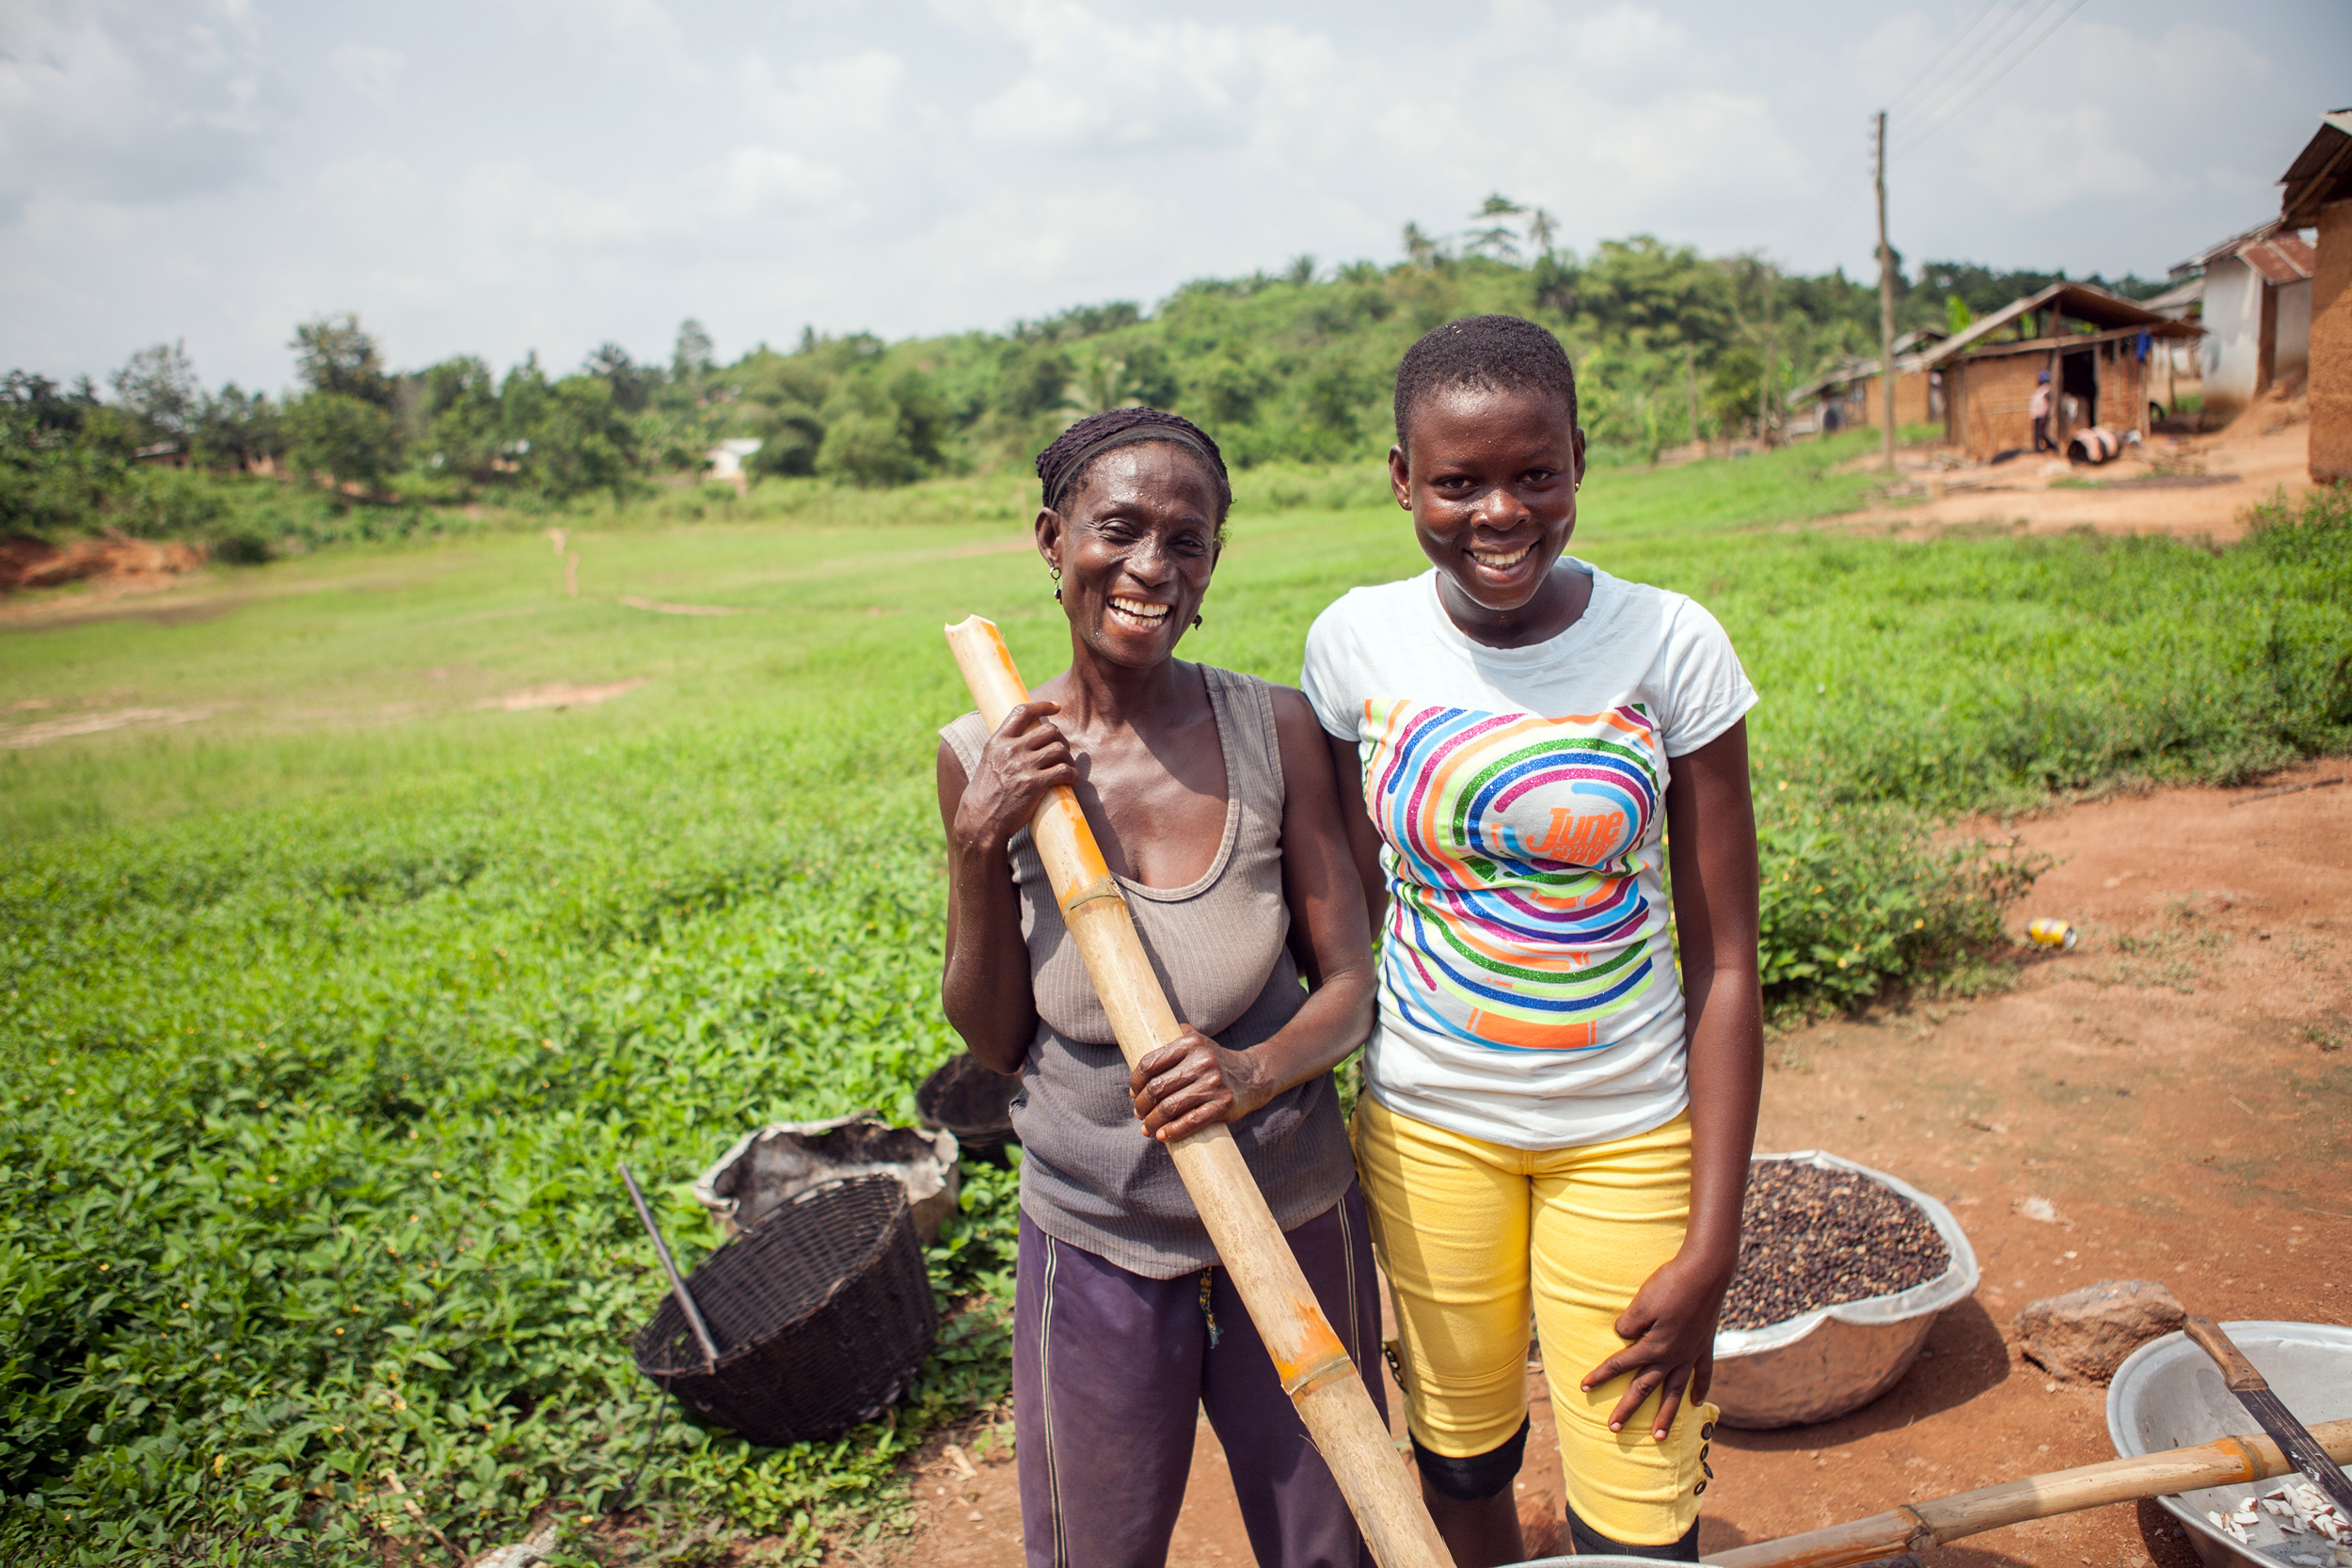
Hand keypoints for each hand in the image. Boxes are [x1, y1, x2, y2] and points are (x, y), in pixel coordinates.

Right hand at [952, 702, 1076, 855]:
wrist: (981, 821)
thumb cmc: (986, 795)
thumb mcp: (989, 763)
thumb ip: (1005, 750)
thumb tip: (1028, 740)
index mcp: (997, 742)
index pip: (1022, 712)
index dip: (1042, 705)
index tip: (1056, 707)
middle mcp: (1010, 750)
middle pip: (1049, 731)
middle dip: (1060, 740)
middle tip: (1061, 753)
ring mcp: (1023, 766)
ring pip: (1060, 749)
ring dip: (1068, 759)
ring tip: (1067, 769)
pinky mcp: (1035, 784)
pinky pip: (1065, 771)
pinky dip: (1073, 775)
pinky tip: (1071, 781)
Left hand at [1129, 1029, 1268, 1141]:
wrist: (1253, 1075)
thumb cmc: (1215, 1060)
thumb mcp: (1199, 1041)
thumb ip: (1174, 1034)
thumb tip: (1142, 1036)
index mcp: (1191, 1043)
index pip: (1150, 1063)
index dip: (1135, 1082)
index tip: (1133, 1093)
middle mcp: (1202, 1061)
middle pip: (1157, 1087)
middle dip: (1142, 1105)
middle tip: (1139, 1113)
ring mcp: (1214, 1083)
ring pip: (1170, 1107)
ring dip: (1152, 1122)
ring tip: (1147, 1128)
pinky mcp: (1224, 1104)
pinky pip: (1192, 1121)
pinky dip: (1173, 1131)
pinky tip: (1163, 1136)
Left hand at [1579, 1248, 1732, 1441]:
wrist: (1706, 1272)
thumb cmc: (1669, 1284)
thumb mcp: (1641, 1304)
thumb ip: (1628, 1325)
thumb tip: (1623, 1338)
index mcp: (1653, 1347)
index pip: (1620, 1365)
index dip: (1601, 1376)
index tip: (1584, 1388)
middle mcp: (1672, 1357)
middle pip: (1646, 1388)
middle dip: (1629, 1409)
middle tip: (1614, 1429)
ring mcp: (1691, 1354)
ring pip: (1676, 1391)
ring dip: (1666, 1415)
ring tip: (1658, 1437)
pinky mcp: (1705, 1345)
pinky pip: (1703, 1375)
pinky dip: (1701, 1390)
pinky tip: (1697, 1403)